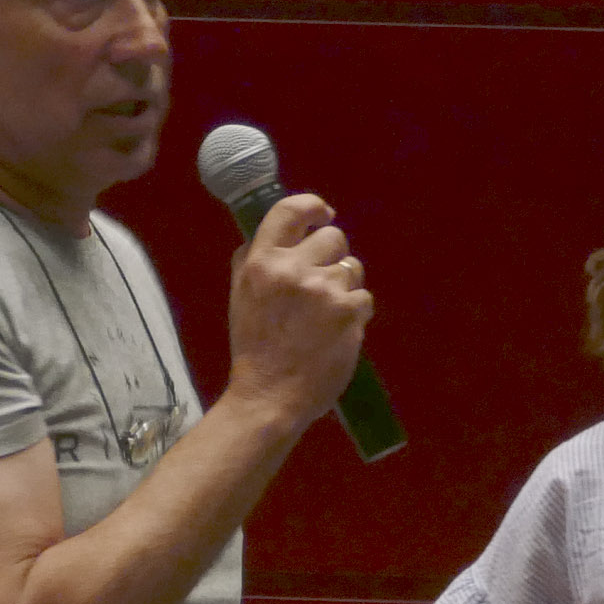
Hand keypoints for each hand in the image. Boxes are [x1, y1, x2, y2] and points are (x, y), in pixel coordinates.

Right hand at [222, 192, 373, 426]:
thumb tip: (282, 230)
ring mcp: (323, 289)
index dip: (312, 206)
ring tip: (324, 316)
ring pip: (352, 269)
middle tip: (321, 284)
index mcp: (261, 262)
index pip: (289, 211)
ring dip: (345, 287)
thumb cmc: (254, 347)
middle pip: (333, 237)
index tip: (323, 214)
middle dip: (333, 257)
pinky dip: (355, 314)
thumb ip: (254, 260)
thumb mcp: (240, 295)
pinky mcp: (349, 311)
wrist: (269, 397)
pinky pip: (364, 297)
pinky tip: (335, 333)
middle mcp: (292, 269)